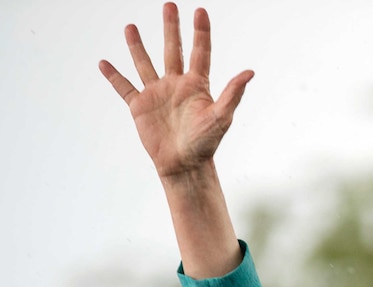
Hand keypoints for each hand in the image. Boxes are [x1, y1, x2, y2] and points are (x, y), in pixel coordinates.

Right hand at [99, 2, 253, 178]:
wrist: (185, 165)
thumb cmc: (206, 143)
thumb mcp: (221, 117)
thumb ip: (233, 94)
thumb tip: (250, 72)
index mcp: (197, 85)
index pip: (200, 52)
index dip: (201, 31)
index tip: (200, 10)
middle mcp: (176, 85)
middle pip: (173, 50)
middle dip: (171, 28)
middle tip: (169, 5)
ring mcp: (157, 94)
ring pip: (145, 63)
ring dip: (137, 45)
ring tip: (131, 26)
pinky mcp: (140, 107)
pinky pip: (124, 88)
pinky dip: (114, 76)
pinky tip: (104, 63)